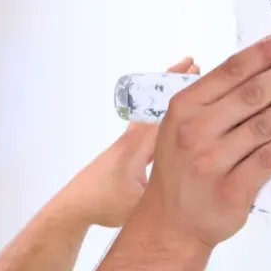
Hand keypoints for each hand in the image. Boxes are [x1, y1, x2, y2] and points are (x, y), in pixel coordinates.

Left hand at [60, 57, 201, 228]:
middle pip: (158, 106)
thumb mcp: (141, 203)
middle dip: (175, 86)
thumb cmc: (105, 204)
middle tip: (192, 65)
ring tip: (183, 83)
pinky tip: (169, 118)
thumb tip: (195, 182)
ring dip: (167, 99)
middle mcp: (133, 139)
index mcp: (138, 146)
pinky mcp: (124, 153)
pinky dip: (160, 116)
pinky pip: (147, 127)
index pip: (165, 114)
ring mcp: (127, 144)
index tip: (195, 71)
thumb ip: (166, 191)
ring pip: (151, 114)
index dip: (182, 94)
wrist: (75, 206)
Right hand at [136, 29, 270, 251]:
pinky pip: (270, 159)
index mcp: (184, 107)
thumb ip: (213, 100)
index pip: (231, 70)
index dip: (266, 52)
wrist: (170, 223)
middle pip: (252, 93)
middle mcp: (195, 131)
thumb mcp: (181, 126)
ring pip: (265, 124)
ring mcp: (212, 161)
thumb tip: (262, 67)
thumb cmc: (183, 169)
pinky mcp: (231, 190)